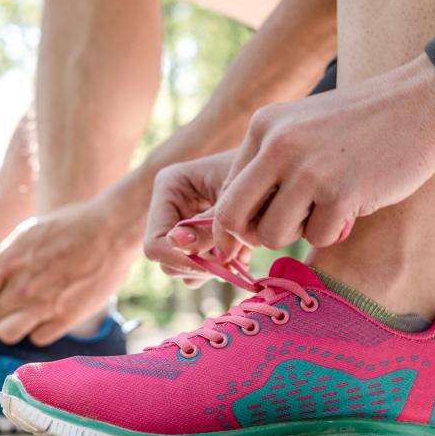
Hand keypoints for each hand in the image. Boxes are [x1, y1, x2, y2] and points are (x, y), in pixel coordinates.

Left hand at [0, 193, 140, 344]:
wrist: (111, 230)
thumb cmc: (70, 226)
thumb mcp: (29, 233)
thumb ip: (6, 260)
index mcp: (9, 260)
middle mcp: (22, 285)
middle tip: (12, 301)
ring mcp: (44, 304)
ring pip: (6, 334)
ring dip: (13, 325)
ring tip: (26, 313)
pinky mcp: (66, 318)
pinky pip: (37, 339)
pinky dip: (40, 330)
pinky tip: (50, 314)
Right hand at [142, 151, 248, 283]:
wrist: (278, 167)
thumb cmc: (258, 171)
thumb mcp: (233, 198)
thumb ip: (208, 225)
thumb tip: (178, 243)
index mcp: (169, 186)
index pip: (156, 242)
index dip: (182, 260)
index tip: (218, 264)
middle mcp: (169, 206)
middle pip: (166, 260)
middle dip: (199, 266)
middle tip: (233, 262)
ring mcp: (182, 223)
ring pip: (183, 268)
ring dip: (212, 268)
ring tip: (241, 253)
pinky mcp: (198, 235)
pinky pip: (199, 267)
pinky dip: (221, 266)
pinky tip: (242, 253)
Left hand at [213, 54, 434, 250]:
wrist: (424, 102)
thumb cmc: (363, 122)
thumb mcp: (302, 127)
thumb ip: (269, 162)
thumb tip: (236, 223)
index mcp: (263, 125)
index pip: (226, 190)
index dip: (240, 219)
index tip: (261, 227)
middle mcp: (277, 145)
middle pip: (233, 218)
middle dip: (254, 236)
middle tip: (285, 230)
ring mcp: (308, 170)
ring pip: (272, 235)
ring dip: (298, 234)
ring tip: (325, 210)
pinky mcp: (342, 192)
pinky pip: (317, 238)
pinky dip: (335, 232)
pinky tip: (353, 205)